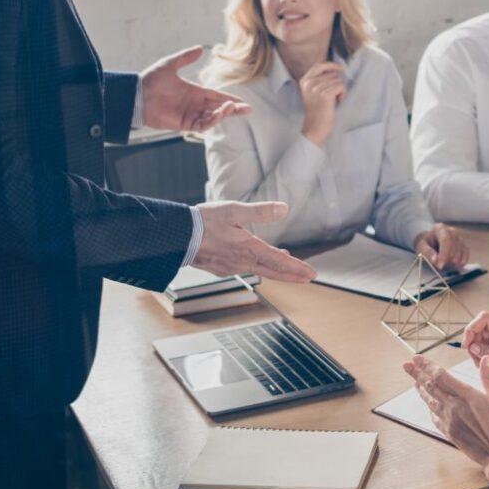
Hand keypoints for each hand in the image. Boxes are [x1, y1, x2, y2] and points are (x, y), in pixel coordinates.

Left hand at [140, 46, 249, 132]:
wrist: (137, 94)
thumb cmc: (151, 79)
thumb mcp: (170, 64)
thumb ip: (185, 58)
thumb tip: (200, 48)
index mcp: (194, 92)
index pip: (217, 96)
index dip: (230, 99)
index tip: (243, 103)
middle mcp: (194, 105)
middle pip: (219, 109)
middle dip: (233, 110)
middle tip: (247, 109)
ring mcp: (189, 115)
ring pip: (212, 118)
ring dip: (223, 114)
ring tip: (231, 107)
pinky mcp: (183, 124)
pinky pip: (201, 125)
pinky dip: (211, 122)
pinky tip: (218, 114)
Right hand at [191, 201, 315, 281]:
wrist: (176, 237)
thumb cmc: (203, 222)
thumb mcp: (234, 211)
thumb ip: (260, 211)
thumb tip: (284, 209)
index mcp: (249, 249)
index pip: (280, 261)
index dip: (297, 268)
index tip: (312, 274)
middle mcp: (242, 262)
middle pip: (273, 272)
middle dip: (292, 275)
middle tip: (307, 278)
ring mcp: (230, 267)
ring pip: (259, 271)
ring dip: (275, 270)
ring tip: (286, 265)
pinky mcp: (219, 268)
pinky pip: (244, 269)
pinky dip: (257, 267)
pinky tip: (256, 261)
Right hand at [297, 61, 347, 146]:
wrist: (314, 127)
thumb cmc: (317, 111)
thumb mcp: (312, 92)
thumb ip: (319, 80)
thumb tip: (335, 69)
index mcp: (304, 81)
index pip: (319, 65)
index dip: (331, 65)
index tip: (340, 68)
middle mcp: (309, 83)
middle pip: (332, 74)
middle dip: (337, 84)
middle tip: (333, 96)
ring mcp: (316, 88)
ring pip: (338, 80)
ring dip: (340, 90)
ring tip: (334, 101)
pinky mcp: (325, 94)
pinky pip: (341, 86)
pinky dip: (343, 94)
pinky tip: (338, 102)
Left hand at [405, 353, 488, 488]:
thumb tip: (485, 359)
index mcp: (466, 395)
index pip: (441, 376)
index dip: (427, 366)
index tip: (417, 358)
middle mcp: (454, 407)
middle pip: (430, 387)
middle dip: (417, 374)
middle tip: (407, 365)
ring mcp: (450, 421)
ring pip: (430, 402)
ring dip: (421, 390)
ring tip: (414, 382)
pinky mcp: (450, 433)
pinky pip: (435, 418)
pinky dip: (430, 409)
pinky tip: (428, 406)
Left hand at [414, 224, 468, 271]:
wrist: (431, 240)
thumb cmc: (426, 243)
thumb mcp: (421, 247)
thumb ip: (427, 252)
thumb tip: (436, 260)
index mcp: (440, 228)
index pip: (445, 240)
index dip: (444, 254)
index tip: (440, 266)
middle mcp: (452, 231)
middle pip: (454, 246)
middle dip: (448, 259)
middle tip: (441, 267)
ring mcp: (459, 237)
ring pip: (461, 250)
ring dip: (455, 261)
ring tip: (446, 265)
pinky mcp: (464, 244)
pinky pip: (466, 253)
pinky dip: (462, 261)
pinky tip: (456, 266)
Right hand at [460, 310, 488, 395]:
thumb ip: (488, 355)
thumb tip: (471, 347)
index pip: (484, 319)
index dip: (472, 328)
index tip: (466, 344)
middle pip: (479, 328)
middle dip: (473, 343)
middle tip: (475, 359)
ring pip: (480, 339)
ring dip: (477, 352)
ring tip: (485, 366)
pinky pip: (485, 347)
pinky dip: (482, 357)